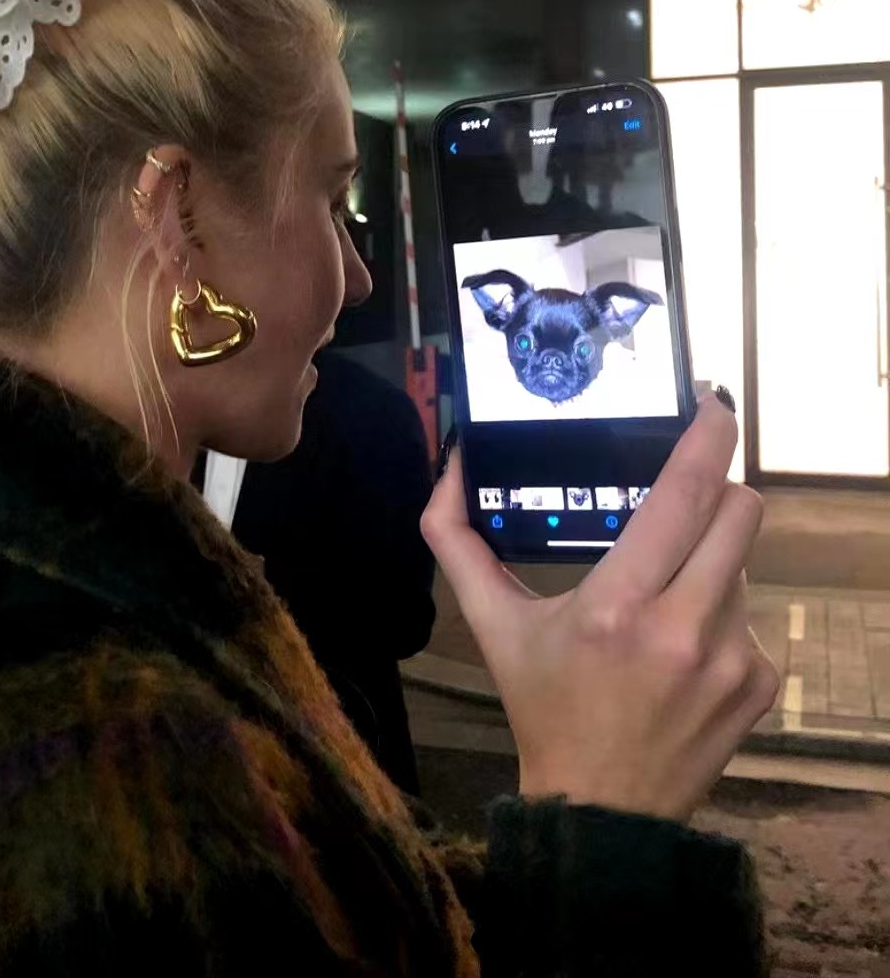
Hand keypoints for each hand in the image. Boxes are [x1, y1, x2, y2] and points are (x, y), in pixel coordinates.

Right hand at [422, 396, 779, 822]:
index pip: (683, 497)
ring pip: (740, 562)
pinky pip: (750, 612)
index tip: (714, 403)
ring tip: (664, 592)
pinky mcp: (760, 683)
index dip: (707, 439)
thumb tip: (451, 461)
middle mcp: (684, 629)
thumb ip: (455, 539)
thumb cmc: (542, 703)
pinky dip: (718, 609)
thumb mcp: (491, 623)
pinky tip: (682, 645)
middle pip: (740, 513)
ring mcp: (732, 659)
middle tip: (685, 491)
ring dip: (707, 557)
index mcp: (616, 606)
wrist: (603, 808)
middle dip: (719, 487)